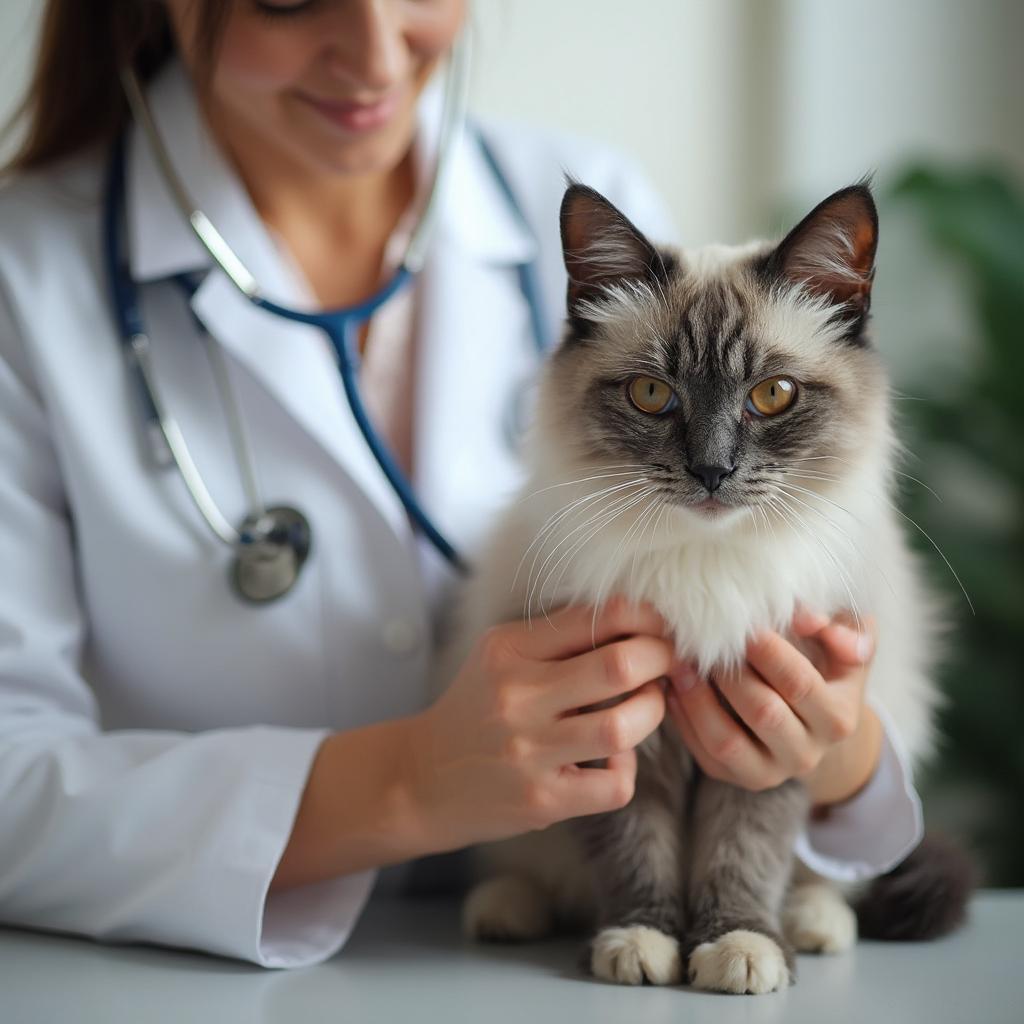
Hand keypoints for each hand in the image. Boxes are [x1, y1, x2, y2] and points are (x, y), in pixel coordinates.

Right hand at [404, 597, 671, 849]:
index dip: (645, 617)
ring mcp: (528, 751)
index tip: (659, 625)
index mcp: (508, 649)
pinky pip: (615, 784)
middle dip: (661, 658)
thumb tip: (637, 620)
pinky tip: (615, 758)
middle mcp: (516, 696)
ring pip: (623, 727)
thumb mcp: (500, 655)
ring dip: (652, 711)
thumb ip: (559, 636)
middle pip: (619, 665)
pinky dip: (627, 768)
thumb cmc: (477, 708)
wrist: (421, 778)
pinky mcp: (541, 800)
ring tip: (648, 703)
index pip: (595, 617)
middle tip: (669, 660)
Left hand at [665, 609, 879, 802]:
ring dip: (698, 699)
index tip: (743, 625)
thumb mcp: (839, 645)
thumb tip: (810, 619)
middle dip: (731, 675)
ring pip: (727, 742)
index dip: (769, 652)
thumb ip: (838, 628)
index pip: (800, 684)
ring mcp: (770, 773)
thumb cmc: (821, 666)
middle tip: (704, 641)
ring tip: (681, 664)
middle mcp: (808, 755)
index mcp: (838, 720)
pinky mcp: (735, 777)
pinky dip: (684, 719)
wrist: (806, 718)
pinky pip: (703, 753)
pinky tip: (673, 687)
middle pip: (764, 713)